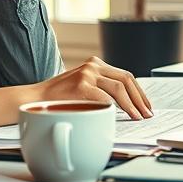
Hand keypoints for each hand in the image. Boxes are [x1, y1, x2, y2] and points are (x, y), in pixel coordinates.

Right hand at [32, 57, 153, 119]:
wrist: (34, 99)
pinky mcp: (81, 85)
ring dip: (133, 105)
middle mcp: (93, 65)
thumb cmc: (59, 98)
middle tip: (147, 113)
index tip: (146, 105)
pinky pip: (106, 97)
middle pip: (127, 79)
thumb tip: (127, 104)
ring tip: (138, 117)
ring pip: (120, 88)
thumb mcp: (83, 86)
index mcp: (95, 64)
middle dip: (140, 98)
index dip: (139, 92)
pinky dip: (117, 108)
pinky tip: (122, 117)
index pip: (125, 76)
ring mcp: (87, 74)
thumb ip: (101, 88)